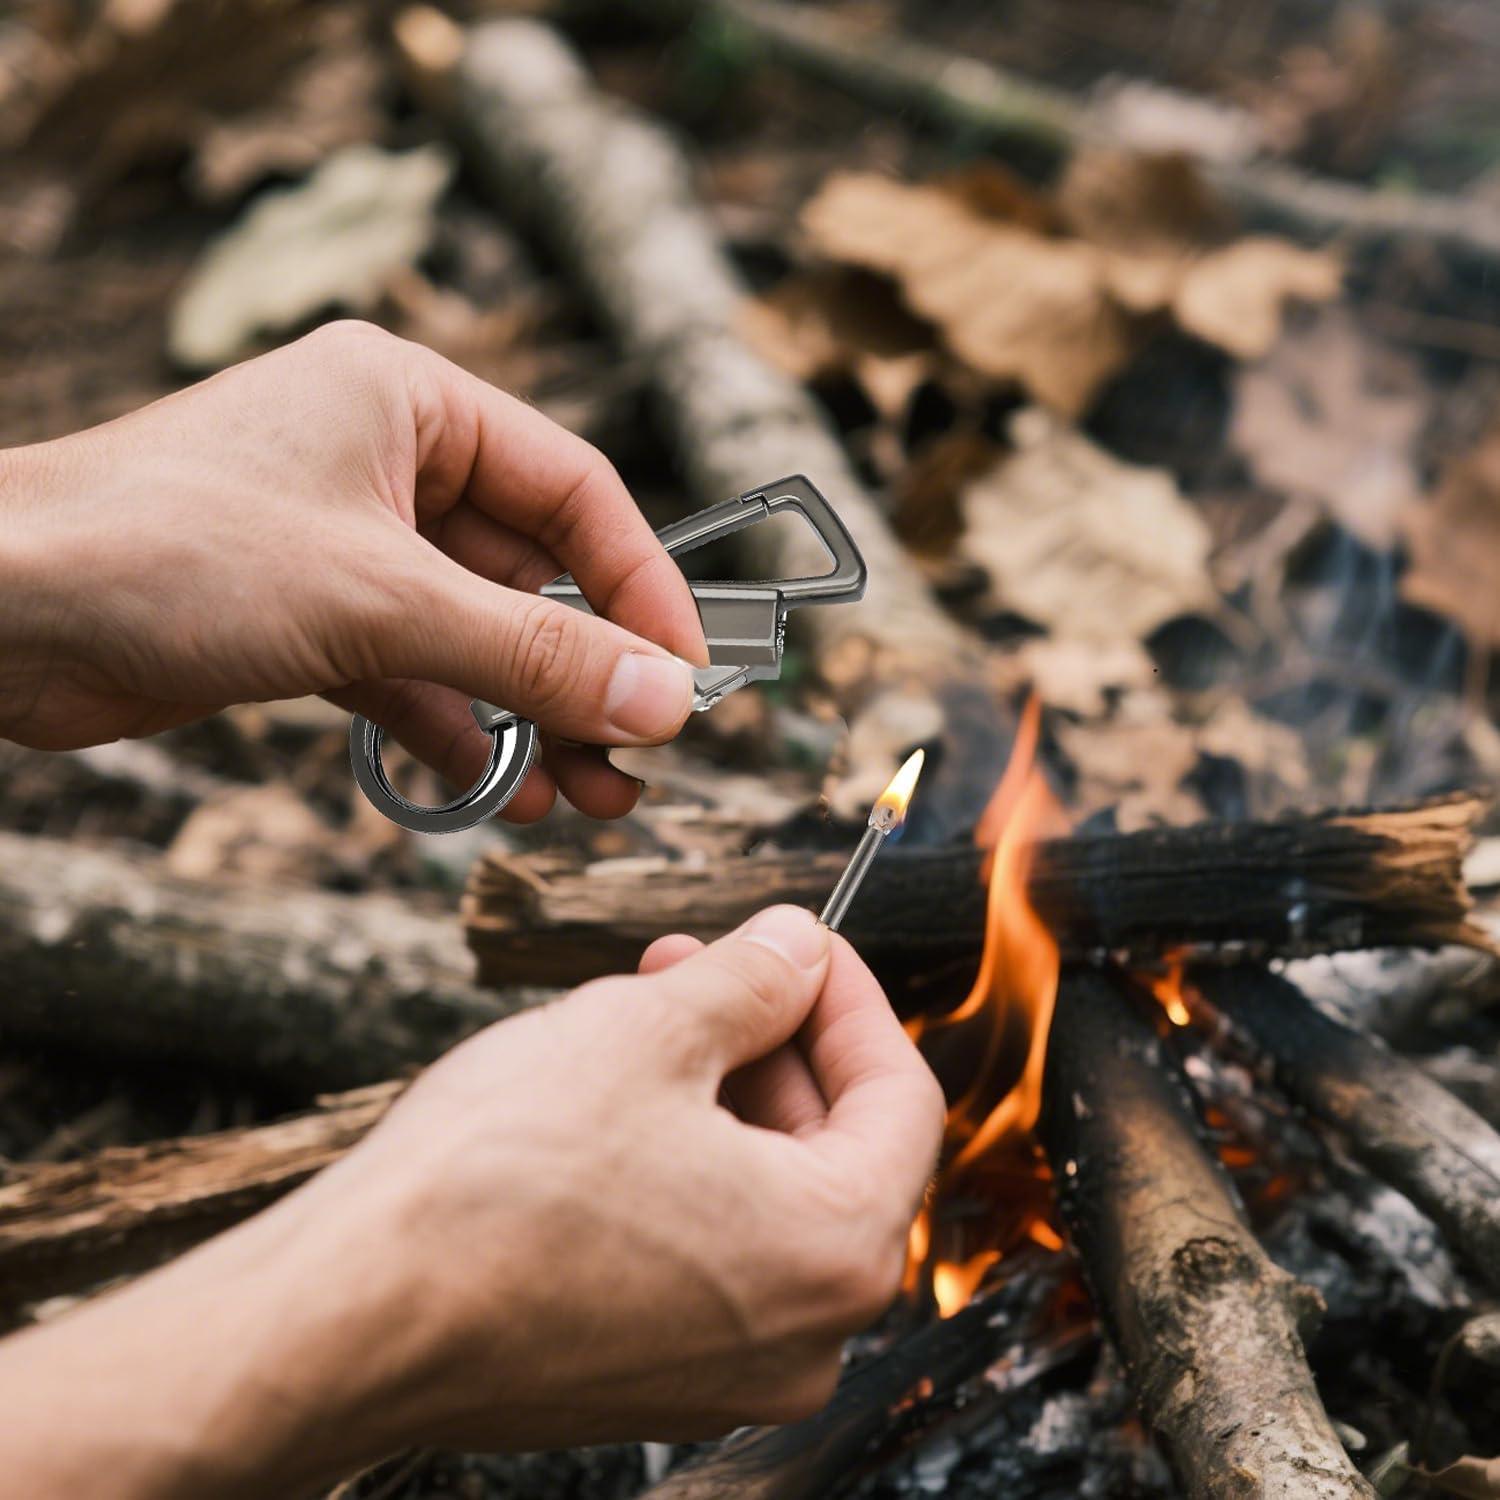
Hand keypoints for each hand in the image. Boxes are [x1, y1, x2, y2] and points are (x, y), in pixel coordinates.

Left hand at [0, 320, 707, 820]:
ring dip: (533, 716)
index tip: (688, 678)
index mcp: (410, 401)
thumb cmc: (168, 550)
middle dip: (587, 673)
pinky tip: (499, 793)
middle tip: (640, 761)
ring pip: (478, 635)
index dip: (642, 585)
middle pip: (532, 574)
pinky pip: (417, 676)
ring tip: (588, 798)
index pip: (575, 490)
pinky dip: (459, 733)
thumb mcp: (385, 602)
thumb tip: (664, 700)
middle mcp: (387, 463)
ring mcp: (347, 545)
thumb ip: (535, 652)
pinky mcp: (310, 618)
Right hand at [0, 908, 943, 1496]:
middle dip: (769, 1035)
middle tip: (698, 962)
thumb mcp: (648, 1030)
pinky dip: (681, 1164)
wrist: (348, 1321)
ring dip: (718, 1090)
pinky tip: (609, 1101)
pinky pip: (705, 1247)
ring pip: (763, 1192)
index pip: (901, 1094)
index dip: (850, 996)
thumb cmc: (498, 1181)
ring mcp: (729, 1370)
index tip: (801, 943)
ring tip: (639, 1015)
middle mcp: (806, 1333)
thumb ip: (756, 978)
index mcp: (837, 1248)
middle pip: (832, 1144)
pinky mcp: (652, 1376)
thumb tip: (801, 944)